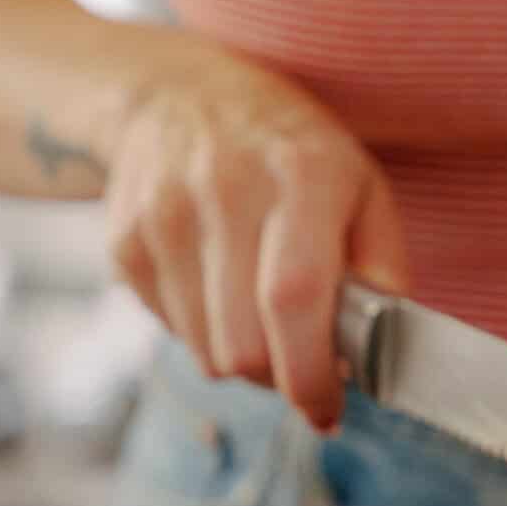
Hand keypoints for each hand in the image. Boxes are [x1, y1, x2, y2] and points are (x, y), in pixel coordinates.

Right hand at [101, 55, 407, 430]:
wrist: (178, 96)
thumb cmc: (290, 153)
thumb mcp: (360, 185)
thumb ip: (382, 265)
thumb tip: (378, 350)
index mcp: (301, 175)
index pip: (295, 298)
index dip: (311, 372)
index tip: (328, 409)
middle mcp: (226, 190)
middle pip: (244, 344)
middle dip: (280, 379)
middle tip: (301, 366)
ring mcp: (165, 216)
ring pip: (205, 352)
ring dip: (241, 359)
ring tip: (260, 318)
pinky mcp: (124, 241)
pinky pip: (170, 332)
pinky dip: (201, 332)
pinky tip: (217, 288)